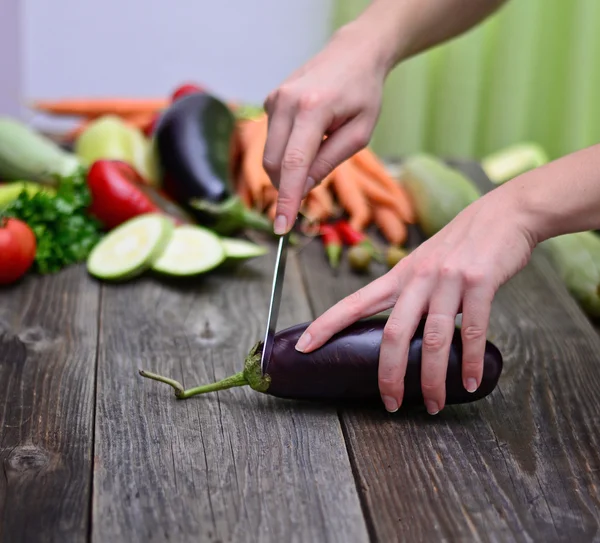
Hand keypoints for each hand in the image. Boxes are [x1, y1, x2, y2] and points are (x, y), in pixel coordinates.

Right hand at [262, 23, 386, 233]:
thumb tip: (303, 187)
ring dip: (288, 169)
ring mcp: (275, 100)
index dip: (287, 199)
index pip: (294, 164)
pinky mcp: (270, 101)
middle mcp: (286, 101)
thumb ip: (329, 161)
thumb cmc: (363, 93)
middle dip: (287, 186)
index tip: (281, 227)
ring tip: (318, 153)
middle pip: (275, 164)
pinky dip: (286, 152)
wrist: (353, 53)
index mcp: (313, 108)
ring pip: (270, 155)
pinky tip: (308, 138)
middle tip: (310, 193)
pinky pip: (273, 140)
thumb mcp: (360, 133)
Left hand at [294, 187, 536, 413]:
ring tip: (432, 404)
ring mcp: (449, 279)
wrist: (505, 213)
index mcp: (399, 274)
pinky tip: (468, 382)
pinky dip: (470, 361)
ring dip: (431, 378)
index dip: (326, 324)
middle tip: (390, 404)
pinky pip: (473, 331)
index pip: (354, 302)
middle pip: (393, 333)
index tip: (304, 346)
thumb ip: (411, 294)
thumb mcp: (425, 263)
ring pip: (433, 339)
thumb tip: (403, 332)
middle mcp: (419, 277)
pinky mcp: (480, 282)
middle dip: (388, 374)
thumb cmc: (461, 244)